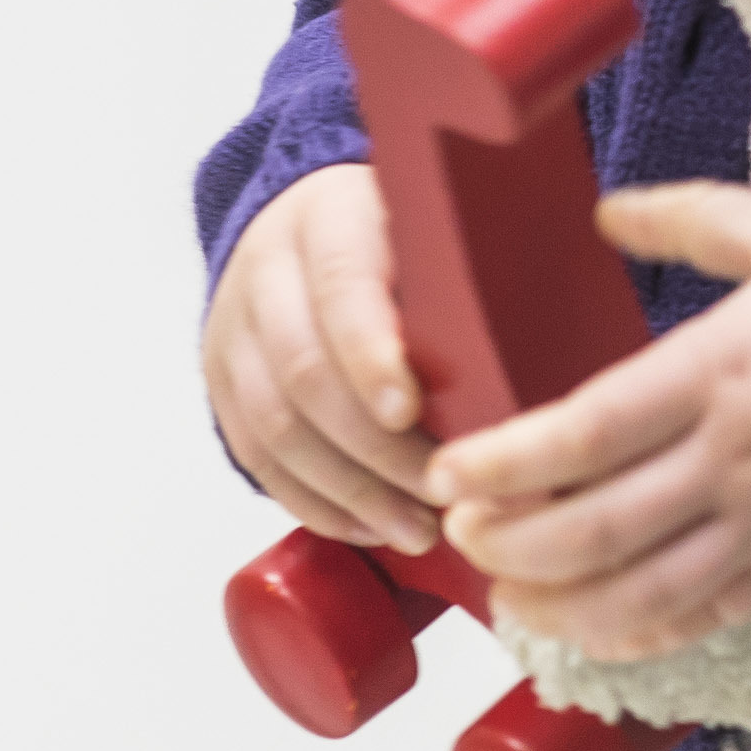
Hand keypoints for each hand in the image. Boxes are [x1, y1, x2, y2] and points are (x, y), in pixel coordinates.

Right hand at [202, 163, 440, 554]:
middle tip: (441, 494)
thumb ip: (465, 279)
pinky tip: (368, 527)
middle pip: (304, 371)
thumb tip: (529, 367)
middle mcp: (267, 272)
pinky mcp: (221, 384)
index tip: (412, 413)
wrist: (296, 219)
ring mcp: (235, 332)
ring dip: (348, 491)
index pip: (341, 287)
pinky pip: (256, 456)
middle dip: (375, 449)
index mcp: (328, 220)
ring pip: (275, 426)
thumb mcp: (429, 228)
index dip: (370, 355)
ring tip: (416, 531)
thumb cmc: (390, 236)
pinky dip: (312, 501)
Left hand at [425, 182, 750, 659]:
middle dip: (510, 545)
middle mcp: (732, 457)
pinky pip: (709, 618)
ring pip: (643, 593)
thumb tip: (606, 209)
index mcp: (718, 369)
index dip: (505, 463)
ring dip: (560, 606)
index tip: (448, 470)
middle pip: (595, 528)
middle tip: (459, 534)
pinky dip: (642, 636)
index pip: (584, 433)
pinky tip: (592, 632)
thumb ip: (688, 218)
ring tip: (506, 596)